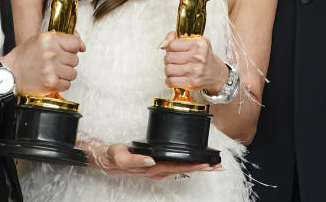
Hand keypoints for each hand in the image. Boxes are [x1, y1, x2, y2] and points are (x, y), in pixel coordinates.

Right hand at [1, 30, 84, 94]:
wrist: (9, 73)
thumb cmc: (23, 57)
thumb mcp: (41, 40)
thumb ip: (61, 39)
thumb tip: (81, 45)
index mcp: (50, 40)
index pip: (75, 42)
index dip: (74, 48)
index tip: (71, 52)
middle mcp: (51, 54)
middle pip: (75, 59)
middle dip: (67, 62)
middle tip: (56, 63)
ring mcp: (51, 69)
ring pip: (73, 73)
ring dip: (65, 74)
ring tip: (54, 72)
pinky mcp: (50, 83)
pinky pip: (67, 84)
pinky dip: (61, 84)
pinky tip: (53, 79)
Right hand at [94, 143, 219, 178]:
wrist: (107, 159)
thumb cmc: (114, 156)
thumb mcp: (120, 156)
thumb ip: (134, 159)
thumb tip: (150, 161)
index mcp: (152, 168)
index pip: (177, 167)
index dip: (193, 166)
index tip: (206, 164)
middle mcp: (158, 170)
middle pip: (184, 169)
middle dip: (202, 168)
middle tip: (218, 166)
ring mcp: (159, 169)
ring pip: (183, 168)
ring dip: (199, 166)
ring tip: (214, 165)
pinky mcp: (159, 165)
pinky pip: (178, 165)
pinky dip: (190, 163)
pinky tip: (198, 161)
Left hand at [160, 32, 227, 94]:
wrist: (216, 73)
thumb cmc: (204, 57)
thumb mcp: (195, 41)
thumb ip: (176, 38)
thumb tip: (162, 45)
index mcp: (198, 44)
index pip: (172, 45)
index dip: (170, 48)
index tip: (175, 51)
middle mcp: (197, 57)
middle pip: (168, 58)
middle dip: (169, 60)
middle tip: (176, 61)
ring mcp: (195, 71)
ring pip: (168, 69)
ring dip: (169, 70)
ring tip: (176, 69)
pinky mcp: (192, 83)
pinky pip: (170, 81)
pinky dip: (170, 80)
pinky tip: (176, 77)